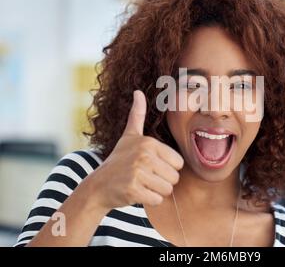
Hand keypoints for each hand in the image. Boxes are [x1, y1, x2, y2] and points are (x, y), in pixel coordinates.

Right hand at [87, 90, 183, 209]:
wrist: (98, 185)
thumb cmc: (119, 160)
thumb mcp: (129, 136)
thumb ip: (137, 115)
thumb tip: (138, 92)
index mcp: (149, 143)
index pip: (179, 163)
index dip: (168, 168)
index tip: (152, 166)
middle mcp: (144, 156)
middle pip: (174, 177)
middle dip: (163, 181)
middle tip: (146, 177)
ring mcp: (138, 173)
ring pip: (167, 189)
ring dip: (156, 191)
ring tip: (142, 184)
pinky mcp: (133, 190)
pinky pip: (157, 199)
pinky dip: (149, 200)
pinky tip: (137, 192)